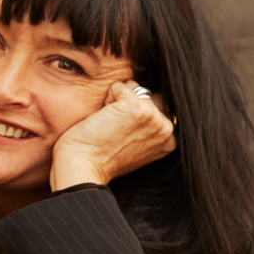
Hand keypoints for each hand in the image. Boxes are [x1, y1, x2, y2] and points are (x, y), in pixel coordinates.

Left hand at [49, 79, 175, 191]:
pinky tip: (103, 120)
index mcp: (169, 139)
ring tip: (109, 126)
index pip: (155, 106)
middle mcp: (166, 128)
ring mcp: (153, 116)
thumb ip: (147, 128)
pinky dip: (106, 98)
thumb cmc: (101, 160)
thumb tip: (147, 99)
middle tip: (114, 132)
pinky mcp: (136, 106)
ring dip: (116, 101)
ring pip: (132, 88)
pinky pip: (118, 86)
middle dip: (127, 105)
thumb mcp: (135, 147)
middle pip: (145, 95)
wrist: (83, 167)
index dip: (133, 116)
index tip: (122, 137)